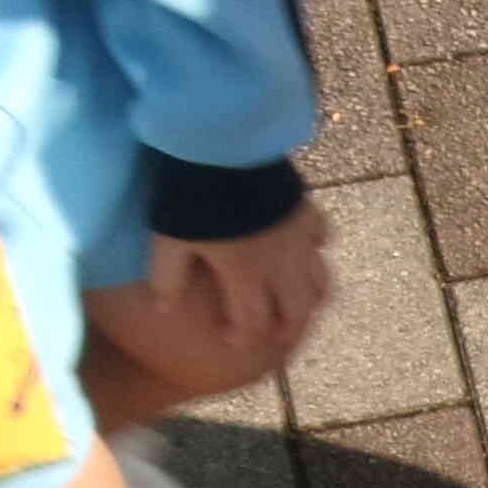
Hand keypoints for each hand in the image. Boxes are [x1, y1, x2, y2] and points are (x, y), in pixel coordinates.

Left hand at [144, 197, 331, 366]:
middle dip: (288, 331)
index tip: (232, 341)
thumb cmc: (193, 198)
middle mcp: (279, 265)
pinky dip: (317, 250)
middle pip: (296, 311)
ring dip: (311, 299)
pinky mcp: (306, 211)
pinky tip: (307, 250)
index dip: (243, 338)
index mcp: (245, 275)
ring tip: (300, 305)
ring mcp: (298, 239)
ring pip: (319, 282)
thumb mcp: (169, 241)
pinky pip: (323, 238)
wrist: (224, 147)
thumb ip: (168, 279)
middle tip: (278, 339)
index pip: (252, 322)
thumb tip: (164, 310)